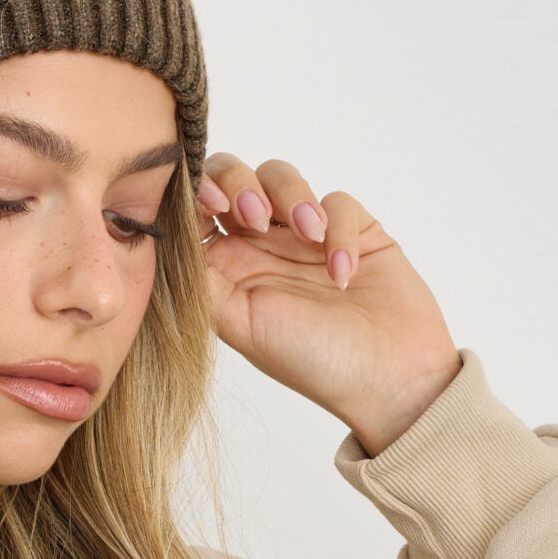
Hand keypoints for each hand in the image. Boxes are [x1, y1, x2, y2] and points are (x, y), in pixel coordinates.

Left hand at [196, 152, 463, 454]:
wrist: (389, 380)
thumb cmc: (314, 363)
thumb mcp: (241, 325)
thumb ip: (202, 280)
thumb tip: (168, 236)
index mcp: (227, 269)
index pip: (197, 211)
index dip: (198, 192)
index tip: (211, 205)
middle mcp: (261, 248)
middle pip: (235, 178)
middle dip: (241, 182)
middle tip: (255, 217)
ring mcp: (306, 236)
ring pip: (282, 178)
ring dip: (291, 197)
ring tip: (309, 236)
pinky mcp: (353, 230)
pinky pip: (338, 201)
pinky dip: (340, 229)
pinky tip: (344, 272)